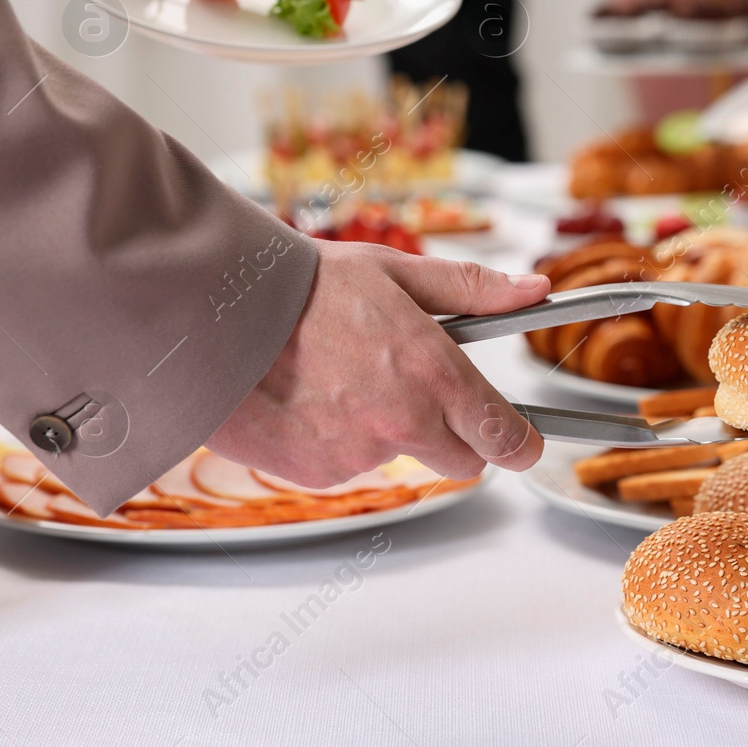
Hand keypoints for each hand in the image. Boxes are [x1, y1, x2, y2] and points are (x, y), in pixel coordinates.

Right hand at [207, 241, 548, 487]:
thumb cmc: (305, 286)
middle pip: (464, 462)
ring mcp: (359, 454)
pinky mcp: (318, 474)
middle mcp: (403, 421)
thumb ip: (474, 290)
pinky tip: (313, 397)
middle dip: (457, 437)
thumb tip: (534, 291)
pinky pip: (349, 466)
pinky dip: (340, 441)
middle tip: (424, 393)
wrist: (213, 315)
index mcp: (433, 371)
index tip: (525, 439)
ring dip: (389, 431)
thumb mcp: (398, 272)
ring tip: (345, 377)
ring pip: (400, 458)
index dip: (521, 442)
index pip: (504, 436)